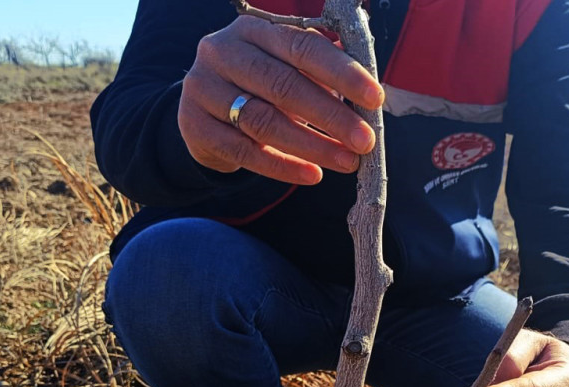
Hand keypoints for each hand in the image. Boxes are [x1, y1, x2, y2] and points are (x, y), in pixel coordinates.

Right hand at [179, 15, 383, 184]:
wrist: (202, 112)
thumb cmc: (257, 87)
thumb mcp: (284, 69)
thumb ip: (320, 72)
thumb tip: (370, 91)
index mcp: (253, 30)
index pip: (302, 46)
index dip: (342, 72)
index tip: (375, 98)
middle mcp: (222, 52)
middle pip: (283, 85)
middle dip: (331, 116)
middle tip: (365, 140)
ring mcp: (203, 88)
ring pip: (264, 121)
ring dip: (312, 145)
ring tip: (346, 162)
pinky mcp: (194, 126)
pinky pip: (244, 151)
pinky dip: (282, 167)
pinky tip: (312, 175)